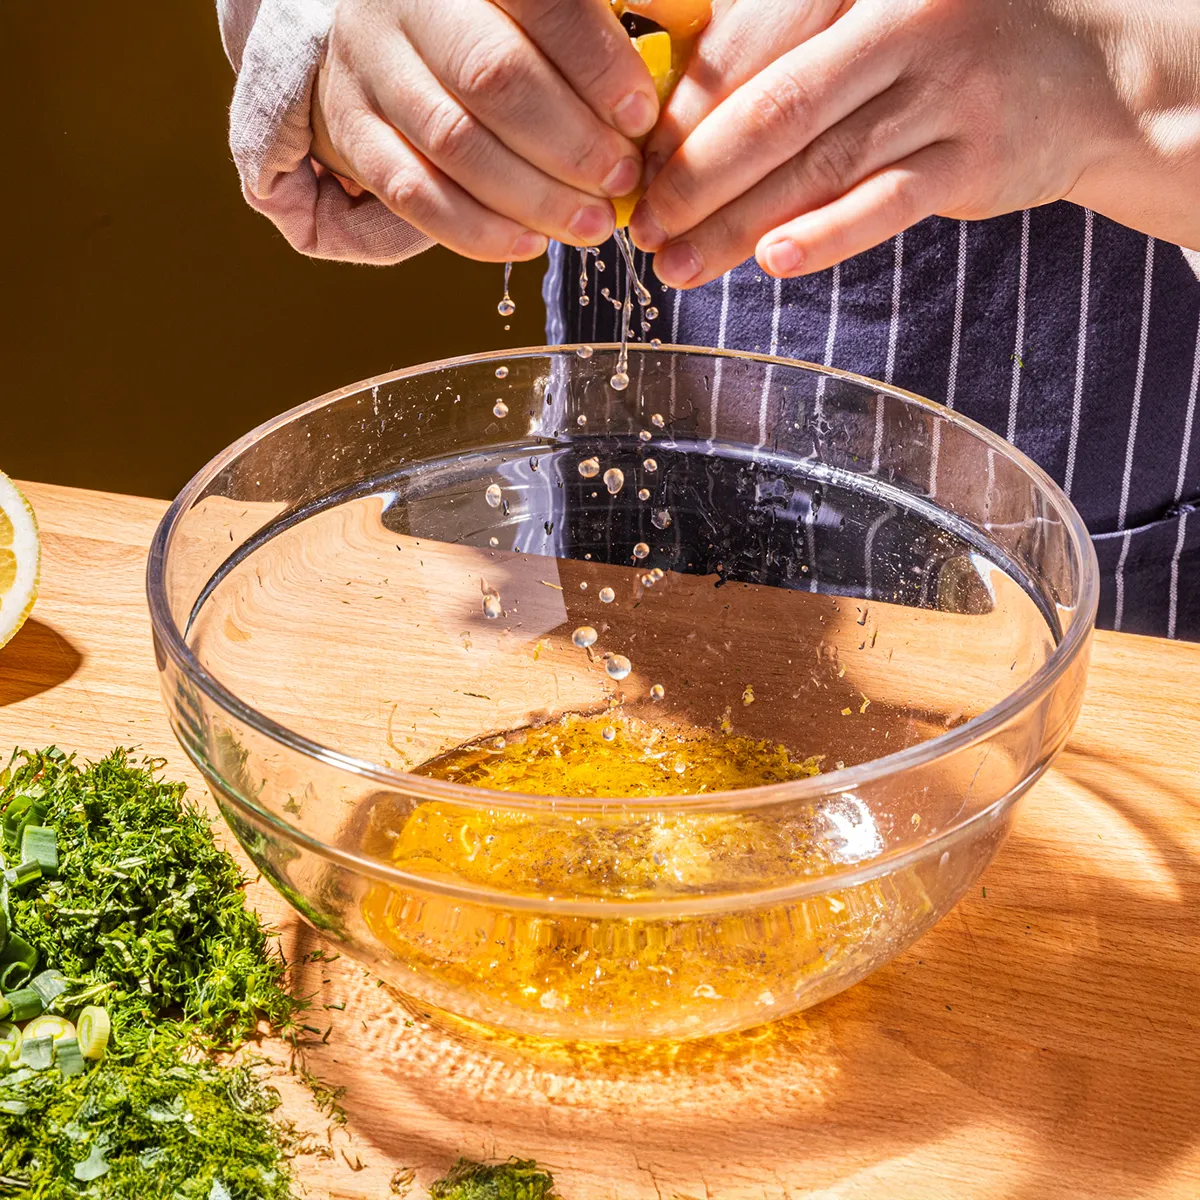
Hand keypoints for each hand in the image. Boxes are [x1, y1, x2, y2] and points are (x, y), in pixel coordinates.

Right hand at [311, 0, 661, 260]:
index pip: (542, 1)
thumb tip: (684, 26)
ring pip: (455, 143)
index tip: (640, 118)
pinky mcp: (354, 133)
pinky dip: (477, 230)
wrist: (380, 40)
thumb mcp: (547, 5)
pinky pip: (414, 194)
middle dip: (571, 143)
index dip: (597, 65)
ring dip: (534, 197)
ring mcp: (373, 68)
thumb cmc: (493, 24)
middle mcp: (410, 2)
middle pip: (495, 77)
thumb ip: (609, 13)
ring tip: (590, 226)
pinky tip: (529, 243)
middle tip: (621, 183)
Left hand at [630, 0, 1199, 285]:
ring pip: (818, 165)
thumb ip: (779, 61)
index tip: (636, 166)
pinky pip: (882, 204)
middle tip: (643, 226)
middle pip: (774, 107)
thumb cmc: (942, 48)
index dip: (682, 114)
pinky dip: (823, 235)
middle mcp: (903, 14)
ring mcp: (946, 85)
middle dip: (695, 177)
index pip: (746, 44)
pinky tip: (770, 261)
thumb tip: (672, 137)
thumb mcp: (862, 20)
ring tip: (678, 265)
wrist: (1083, 71)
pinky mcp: (974, 156)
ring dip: (737, 224)